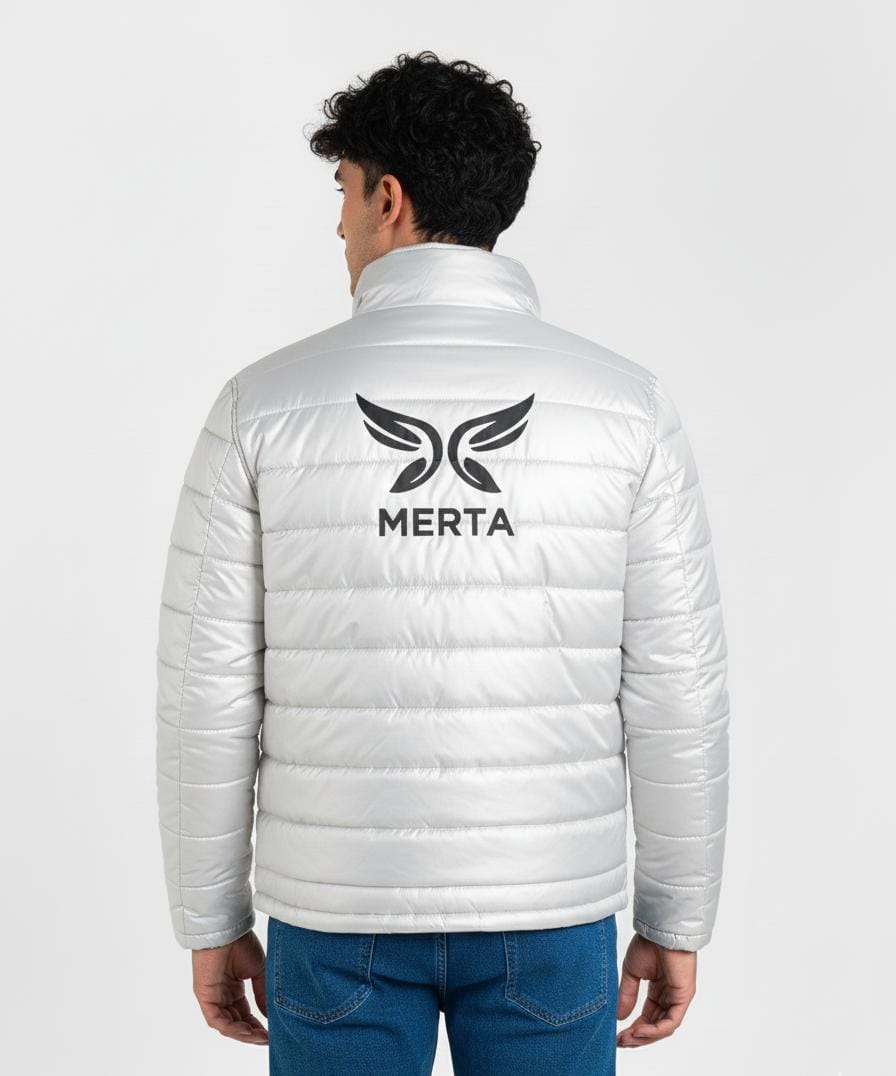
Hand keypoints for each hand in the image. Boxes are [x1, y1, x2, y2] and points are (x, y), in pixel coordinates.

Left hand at [191, 929, 267, 1045]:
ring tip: (259, 1037)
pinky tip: (245, 1031)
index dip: (256, 1025)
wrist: (228, 929)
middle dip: (251, 1033)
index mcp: (233, 988)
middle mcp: (222, 995)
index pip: (244, 1014)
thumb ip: (262, 993)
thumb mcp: (258, 971)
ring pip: (226, 1024)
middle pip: (235, 1022)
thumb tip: (269, 1015)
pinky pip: (216, 1019)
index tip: (270, 1033)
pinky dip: (231, 1028)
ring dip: (242, 1033)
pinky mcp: (204, 996)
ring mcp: (212, 997)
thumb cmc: (241, 943)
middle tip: (266, 1039)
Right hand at [616, 933, 696, 1047]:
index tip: (618, 1036)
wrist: (658, 930)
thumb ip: (627, 995)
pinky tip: (639, 1031)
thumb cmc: (648, 944)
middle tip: (621, 1042)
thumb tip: (619, 1017)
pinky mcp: (684, 998)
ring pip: (663, 1027)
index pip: (648, 1016)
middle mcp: (669, 997)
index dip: (634, 1029)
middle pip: (655, 1026)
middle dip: (638, 1037)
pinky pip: (670, 1022)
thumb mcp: (632, 973)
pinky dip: (655, 1030)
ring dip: (645, 1036)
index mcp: (658, 990)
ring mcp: (678, 998)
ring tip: (627, 1039)